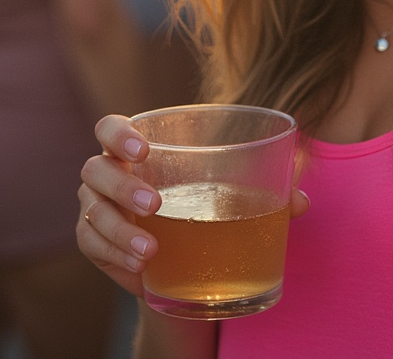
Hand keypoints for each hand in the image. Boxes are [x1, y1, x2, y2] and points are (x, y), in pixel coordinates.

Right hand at [77, 114, 309, 296]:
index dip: (119, 133)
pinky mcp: (94, 242)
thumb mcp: (236, 197)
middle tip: (156, 205)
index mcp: (140, 148)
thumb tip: (302, 201)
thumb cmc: (209, 209)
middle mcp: (110, 172)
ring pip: (91, 210)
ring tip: (151, 250)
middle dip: (122, 185)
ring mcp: (96, 207)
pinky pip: (90, 244)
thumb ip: (267, 193)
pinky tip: (140, 266)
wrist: (186, 263)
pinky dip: (113, 254)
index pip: (111, 127)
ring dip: (118, 229)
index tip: (144, 149)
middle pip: (96, 169)